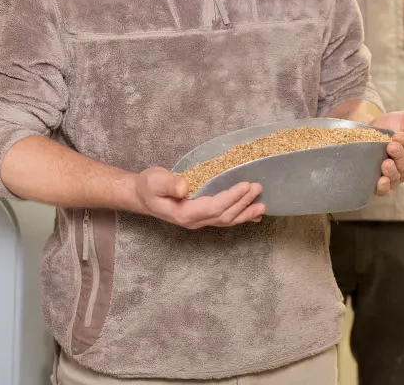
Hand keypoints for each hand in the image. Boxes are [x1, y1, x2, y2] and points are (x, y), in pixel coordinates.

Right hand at [133, 167, 265, 228]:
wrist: (141, 196)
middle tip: (258, 188)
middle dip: (243, 203)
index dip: (232, 197)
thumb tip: (185, 186)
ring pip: (226, 221)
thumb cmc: (148, 186)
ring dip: (245, 213)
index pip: (215, 207)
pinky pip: (223, 219)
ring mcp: (199, 221)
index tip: (246, 185)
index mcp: (185, 213)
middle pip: (224, 215)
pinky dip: (240, 217)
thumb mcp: (155, 181)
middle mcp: (195, 221)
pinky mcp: (201, 216)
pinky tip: (252, 215)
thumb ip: (169, 184)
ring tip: (262, 206)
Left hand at [369, 111, 403, 195]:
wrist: (368, 129)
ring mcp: (393, 176)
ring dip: (392, 171)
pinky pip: (385, 190)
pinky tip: (382, 180)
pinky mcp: (380, 183)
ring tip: (385, 162)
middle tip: (390, 145)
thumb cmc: (389, 125)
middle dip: (399, 156)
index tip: (397, 136)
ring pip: (397, 179)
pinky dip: (384, 187)